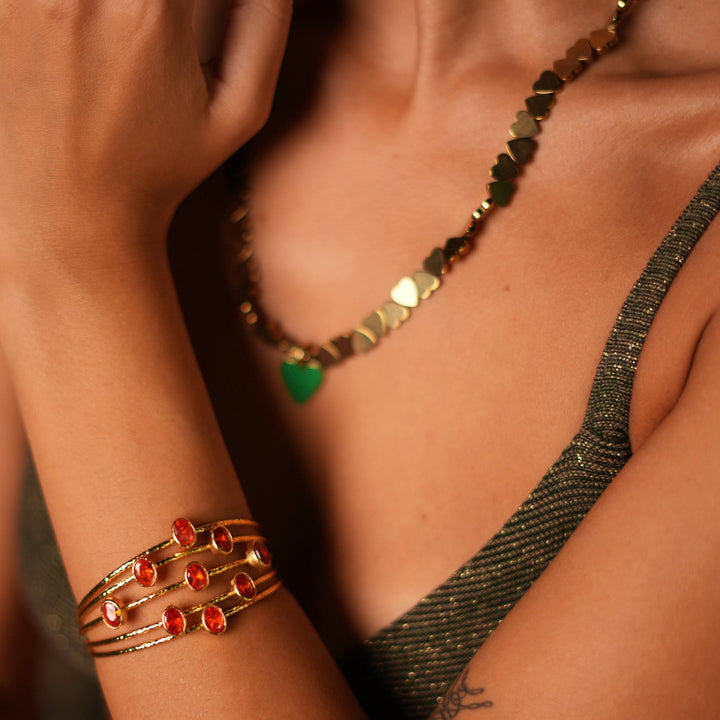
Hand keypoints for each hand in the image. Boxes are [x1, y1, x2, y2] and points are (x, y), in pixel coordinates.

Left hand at [0, 0, 290, 271]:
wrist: (71, 217)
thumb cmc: (159, 169)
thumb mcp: (239, 113)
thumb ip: (264, 26)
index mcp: (150, 15)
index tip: (186, 11)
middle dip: (152, 0)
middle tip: (156, 17)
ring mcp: (19, 2)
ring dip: (103, 4)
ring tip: (116, 31)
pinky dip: (58, 10)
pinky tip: (74, 30)